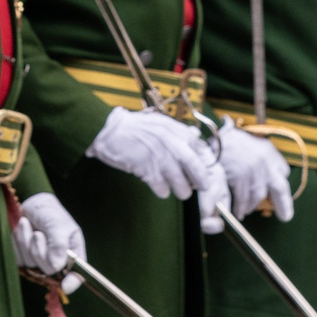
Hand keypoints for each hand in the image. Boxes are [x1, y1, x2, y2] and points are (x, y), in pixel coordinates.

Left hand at [12, 193, 85, 290]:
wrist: (31, 206)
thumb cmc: (50, 213)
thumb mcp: (58, 224)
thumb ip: (59, 243)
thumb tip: (56, 266)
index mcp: (73, 254)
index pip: (77, 275)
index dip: (72, 282)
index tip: (66, 286)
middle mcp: (58, 263)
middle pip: (49, 270)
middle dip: (40, 250)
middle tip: (38, 233)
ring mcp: (40, 263)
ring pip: (32, 264)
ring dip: (26, 242)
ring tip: (27, 225)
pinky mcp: (25, 261)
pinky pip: (19, 260)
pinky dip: (17, 244)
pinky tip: (21, 231)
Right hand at [88, 107, 221, 203]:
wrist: (108, 130)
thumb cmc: (134, 128)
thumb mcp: (158, 123)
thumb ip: (177, 130)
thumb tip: (196, 136)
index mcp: (172, 128)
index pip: (197, 146)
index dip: (204, 160)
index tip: (207, 170)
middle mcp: (167, 140)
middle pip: (191, 162)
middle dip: (200, 177)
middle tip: (204, 187)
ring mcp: (156, 153)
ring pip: (177, 177)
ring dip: (183, 189)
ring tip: (183, 193)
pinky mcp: (145, 166)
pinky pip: (160, 185)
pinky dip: (163, 191)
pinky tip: (162, 191)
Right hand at [217, 122, 295, 221]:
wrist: (210, 139)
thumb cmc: (226, 142)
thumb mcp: (247, 143)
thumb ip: (258, 158)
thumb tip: (267, 176)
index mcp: (267, 150)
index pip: (283, 170)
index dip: (281, 182)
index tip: (280, 194)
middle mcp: (264, 160)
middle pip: (280, 188)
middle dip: (284, 204)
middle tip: (285, 216)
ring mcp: (253, 169)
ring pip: (258, 196)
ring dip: (252, 206)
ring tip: (247, 212)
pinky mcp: (240, 177)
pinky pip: (243, 199)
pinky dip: (240, 208)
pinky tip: (237, 212)